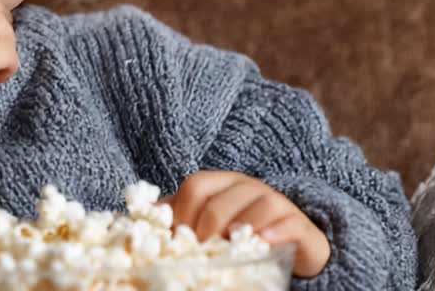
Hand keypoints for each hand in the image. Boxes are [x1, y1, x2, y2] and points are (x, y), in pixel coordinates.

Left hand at [159, 170, 330, 277]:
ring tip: (228, 248)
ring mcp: (275, 203)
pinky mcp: (299, 224)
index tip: (180, 240)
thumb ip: (176, 221)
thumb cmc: (238, 234)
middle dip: (206, 229)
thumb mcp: (206, 224)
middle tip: (203, 250)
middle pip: (219, 201)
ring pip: (253, 209)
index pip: (195, 186)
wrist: (290, 245)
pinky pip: (287, 223)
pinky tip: (262, 244)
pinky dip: (273, 234)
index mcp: (220, 183)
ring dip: (237, 231)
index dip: (183, 214)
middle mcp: (247, 187)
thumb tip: (135, 225)